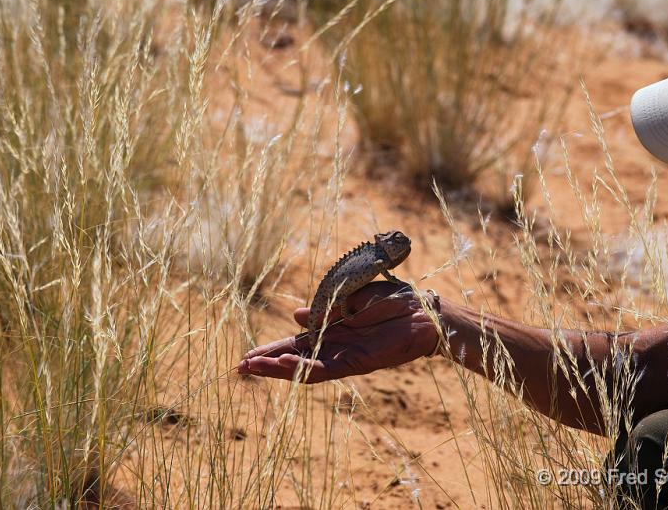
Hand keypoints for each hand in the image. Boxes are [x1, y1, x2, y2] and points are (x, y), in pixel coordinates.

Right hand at [237, 282, 440, 382]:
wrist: (426, 311)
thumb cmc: (395, 301)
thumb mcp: (352, 299)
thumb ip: (325, 309)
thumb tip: (296, 315)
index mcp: (334, 330)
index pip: (297, 343)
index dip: (273, 348)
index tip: (249, 353)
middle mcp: (337, 347)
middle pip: (296, 358)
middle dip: (268, 363)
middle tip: (240, 367)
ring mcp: (346, 357)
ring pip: (305, 368)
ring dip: (278, 369)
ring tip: (252, 367)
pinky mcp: (358, 363)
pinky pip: (326, 369)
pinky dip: (303, 368)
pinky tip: (284, 366)